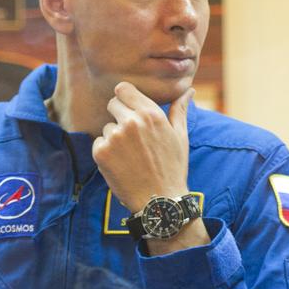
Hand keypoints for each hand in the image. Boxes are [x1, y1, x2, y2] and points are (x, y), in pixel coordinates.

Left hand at [93, 83, 207, 253]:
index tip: (130, 110)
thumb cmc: (173, 167)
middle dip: (119, 116)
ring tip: (132, 156)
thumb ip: (180, 110)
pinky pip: (99, 143)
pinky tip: (122, 165)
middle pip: (112, 104)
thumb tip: (189, 90)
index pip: (123, 89)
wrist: (160, 200)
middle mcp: (131, 121)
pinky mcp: (101, 152)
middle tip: (133, 138)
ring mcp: (115, 137)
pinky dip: (107, 153)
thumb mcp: (180, 136)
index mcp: (151, 113)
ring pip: (107, 127)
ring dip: (115, 138)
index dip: (125, 98)